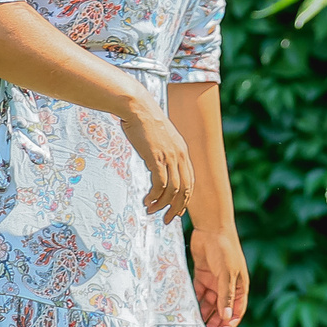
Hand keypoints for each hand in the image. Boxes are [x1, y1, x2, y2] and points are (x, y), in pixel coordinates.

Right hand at [121, 104, 193, 222]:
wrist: (136, 107)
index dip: (185, 199)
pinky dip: (154, 196)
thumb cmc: (143, 121)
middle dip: (177, 208)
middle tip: (167, 219)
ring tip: (151, 211)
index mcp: (183, 152)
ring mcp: (170, 157)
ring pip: (173, 190)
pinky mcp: (157, 158)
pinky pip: (160, 184)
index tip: (176, 210)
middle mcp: (180, 156)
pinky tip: (146, 200)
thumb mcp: (159, 138)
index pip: (190, 181)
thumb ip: (162, 152)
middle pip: (186, 190)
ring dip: (162, 204)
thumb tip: (155, 166)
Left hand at [190, 225, 249, 326]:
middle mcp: (228, 287)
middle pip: (222, 310)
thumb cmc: (225, 250)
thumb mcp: (227, 274)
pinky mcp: (203, 276)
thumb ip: (226, 295)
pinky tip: (188, 311)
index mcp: (240, 288)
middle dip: (214, 323)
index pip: (236, 312)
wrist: (212, 228)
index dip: (228, 325)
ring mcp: (215, 282)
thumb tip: (226, 316)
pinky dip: (195, 302)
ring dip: (204, 315)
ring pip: (209, 304)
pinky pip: (199, 293)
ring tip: (194, 326)